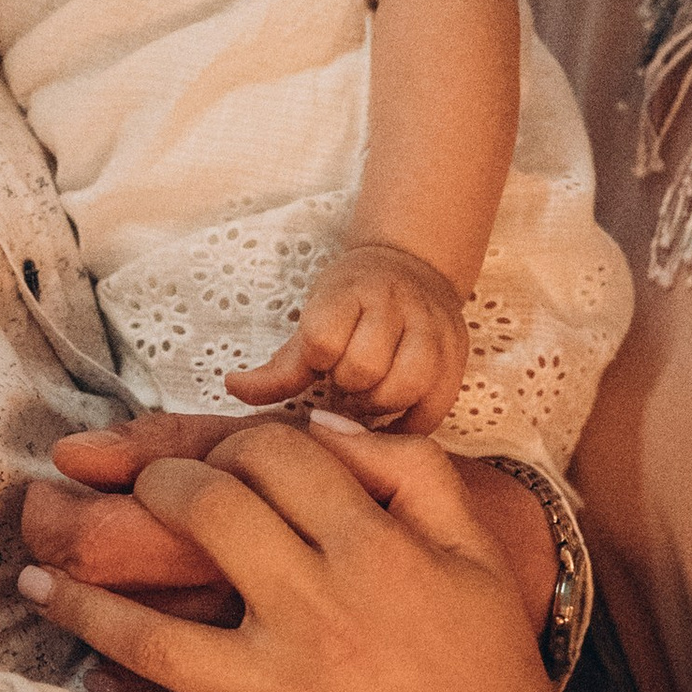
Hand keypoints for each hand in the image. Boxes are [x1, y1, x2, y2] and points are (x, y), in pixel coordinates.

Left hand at [17, 419, 592, 691]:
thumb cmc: (492, 668)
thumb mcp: (473, 550)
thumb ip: (410, 471)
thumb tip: (322, 425)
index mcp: (374, 546)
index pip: (274, 455)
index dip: (233, 443)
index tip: (216, 458)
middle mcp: (319, 605)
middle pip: (205, 513)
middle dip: (155, 488)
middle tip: (137, 493)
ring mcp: (282, 681)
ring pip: (151, 630)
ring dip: (83, 597)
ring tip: (36, 577)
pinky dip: (118, 689)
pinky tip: (84, 668)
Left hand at [224, 242, 469, 429]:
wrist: (414, 267)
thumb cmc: (352, 300)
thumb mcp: (313, 318)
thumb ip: (279, 365)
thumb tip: (233, 389)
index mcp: (353, 288)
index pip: (323, 339)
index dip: (316, 363)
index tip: (320, 364)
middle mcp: (399, 304)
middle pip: (364, 368)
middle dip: (346, 387)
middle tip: (343, 385)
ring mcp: (435, 329)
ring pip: (403, 387)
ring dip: (377, 405)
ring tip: (367, 398)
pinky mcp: (458, 357)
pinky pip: (433, 409)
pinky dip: (406, 424)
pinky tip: (390, 418)